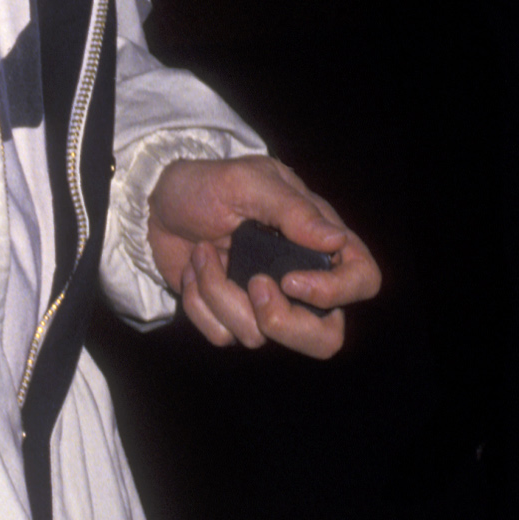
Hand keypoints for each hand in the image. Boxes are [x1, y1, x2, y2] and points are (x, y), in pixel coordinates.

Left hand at [147, 154, 380, 356]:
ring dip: (220, 294)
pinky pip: (223, 336)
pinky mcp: (230, 314)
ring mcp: (264, 301)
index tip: (289, 279)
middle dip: (283, 323)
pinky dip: (199, 305)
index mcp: (317, 238)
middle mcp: (299, 276)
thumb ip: (293, 210)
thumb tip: (336, 240)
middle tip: (252, 286)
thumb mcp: (247, 182)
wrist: (155, 202)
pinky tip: (194, 271)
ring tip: (204, 254)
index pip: (363, 281)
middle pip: (325, 337)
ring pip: (261, 337)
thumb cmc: (206, 184)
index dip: (335, 292)